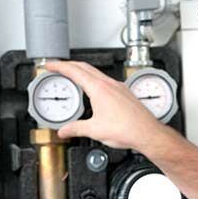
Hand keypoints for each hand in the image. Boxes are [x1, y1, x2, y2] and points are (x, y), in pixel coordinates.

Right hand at [44, 61, 167, 151]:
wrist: (147, 133)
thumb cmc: (128, 129)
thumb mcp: (95, 130)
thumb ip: (76, 129)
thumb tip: (64, 131)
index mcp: (99, 89)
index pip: (74, 71)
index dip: (59, 66)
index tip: (50, 65)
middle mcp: (110, 84)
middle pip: (85, 67)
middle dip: (68, 65)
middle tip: (57, 67)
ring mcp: (119, 87)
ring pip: (96, 73)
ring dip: (82, 72)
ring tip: (73, 77)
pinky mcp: (125, 93)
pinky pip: (106, 81)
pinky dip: (94, 80)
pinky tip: (94, 90)